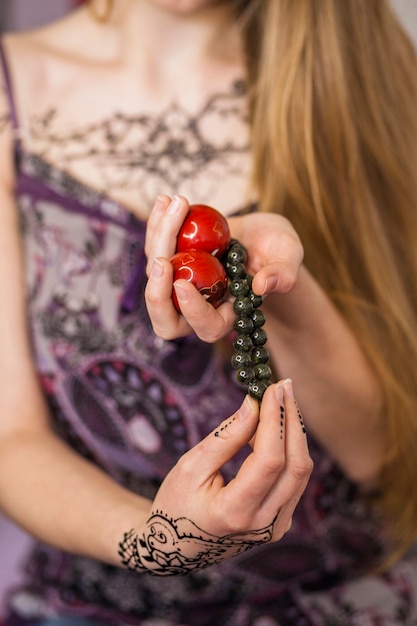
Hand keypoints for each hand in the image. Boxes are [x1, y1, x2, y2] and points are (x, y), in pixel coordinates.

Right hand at [119, 379, 311, 574]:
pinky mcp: (280, 522)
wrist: (176, 547)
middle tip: (282, 386)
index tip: (272, 389)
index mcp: (235, 513)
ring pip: (301, 472)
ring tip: (280, 401)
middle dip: (292, 420)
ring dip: (294, 432)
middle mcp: (263, 525)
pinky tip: (276, 427)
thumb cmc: (176, 503)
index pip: (270, 461)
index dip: (275, 421)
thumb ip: (226, 437)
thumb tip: (254, 403)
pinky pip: (295, 479)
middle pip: (295, 465)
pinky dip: (289, 449)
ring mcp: (275, 528)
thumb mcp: (191, 466)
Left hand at [144, 195, 303, 341]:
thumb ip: (283, 273)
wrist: (261, 236)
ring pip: (154, 275)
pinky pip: (154, 247)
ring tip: (177, 203)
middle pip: (165, 317)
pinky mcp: (171, 261)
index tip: (184, 284)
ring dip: (159, 238)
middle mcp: (198, 306)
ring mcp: (181, 284)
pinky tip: (166, 200)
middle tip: (161, 260)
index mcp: (227, 316)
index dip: (193, 311)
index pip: (206, 326)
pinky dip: (157, 223)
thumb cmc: (278, 251)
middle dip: (156, 293)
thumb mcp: (288, 257)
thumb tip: (263, 285)